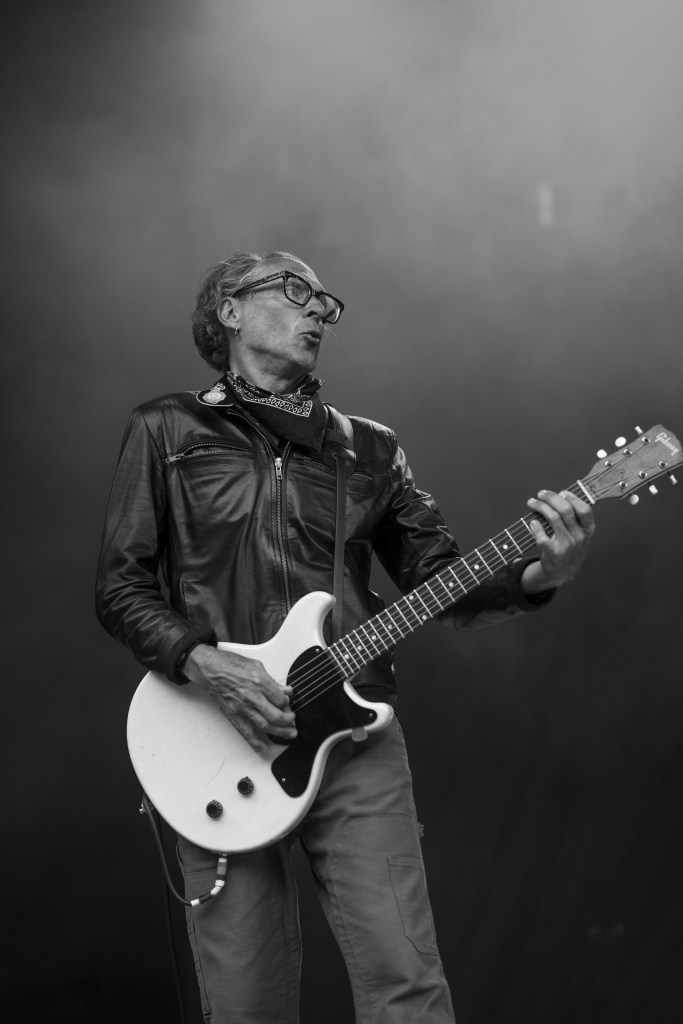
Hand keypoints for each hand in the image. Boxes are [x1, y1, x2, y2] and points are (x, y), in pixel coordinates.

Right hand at [182, 645, 296, 753]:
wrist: (210, 670)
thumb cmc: (230, 664)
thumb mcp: (256, 665)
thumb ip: (272, 681)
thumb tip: (285, 690)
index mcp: (260, 682)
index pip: (280, 699)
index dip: (287, 703)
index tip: (287, 703)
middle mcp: (252, 696)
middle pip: (276, 715)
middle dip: (288, 720)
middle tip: (292, 721)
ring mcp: (243, 707)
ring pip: (265, 725)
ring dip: (280, 732)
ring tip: (289, 734)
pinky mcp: (234, 714)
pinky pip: (246, 732)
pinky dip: (255, 742)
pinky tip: (263, 747)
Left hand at [521, 489, 595, 592]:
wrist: (561, 573)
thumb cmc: (569, 549)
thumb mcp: (580, 535)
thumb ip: (574, 518)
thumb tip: (561, 495)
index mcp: (587, 530)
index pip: (585, 510)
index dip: (573, 498)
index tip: (562, 493)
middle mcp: (579, 537)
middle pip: (565, 509)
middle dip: (551, 497)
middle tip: (541, 494)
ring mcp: (567, 545)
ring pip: (553, 518)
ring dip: (540, 506)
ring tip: (532, 503)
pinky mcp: (553, 553)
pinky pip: (542, 537)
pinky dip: (535, 527)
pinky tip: (532, 522)